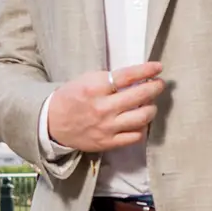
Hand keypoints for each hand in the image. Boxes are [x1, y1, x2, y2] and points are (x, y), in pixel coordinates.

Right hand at [45, 63, 163, 152]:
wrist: (52, 123)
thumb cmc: (71, 98)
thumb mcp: (85, 80)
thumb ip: (109, 79)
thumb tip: (136, 77)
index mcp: (95, 88)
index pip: (128, 76)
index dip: (146, 70)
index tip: (158, 67)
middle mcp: (103, 108)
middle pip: (139, 96)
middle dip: (155, 88)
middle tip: (159, 84)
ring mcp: (107, 127)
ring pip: (142, 117)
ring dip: (151, 108)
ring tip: (151, 104)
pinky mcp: (108, 142)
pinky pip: (135, 136)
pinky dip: (142, 127)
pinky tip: (141, 121)